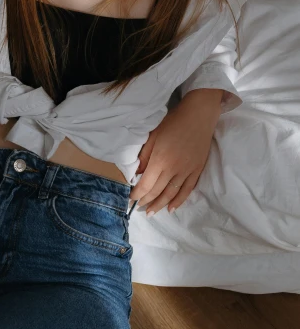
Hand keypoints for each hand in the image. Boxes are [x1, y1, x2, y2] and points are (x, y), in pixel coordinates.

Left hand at [129, 92, 221, 215]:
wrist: (199, 115)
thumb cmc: (173, 122)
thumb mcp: (153, 136)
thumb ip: (144, 157)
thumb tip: (137, 174)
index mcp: (160, 160)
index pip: (146, 184)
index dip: (137, 194)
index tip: (130, 198)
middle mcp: (174, 169)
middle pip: (157, 191)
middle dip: (146, 202)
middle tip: (138, 209)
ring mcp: (187, 171)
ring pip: (171, 194)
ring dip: (160, 205)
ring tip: (151, 213)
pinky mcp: (197, 170)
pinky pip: (187, 190)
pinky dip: (178, 201)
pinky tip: (171, 208)